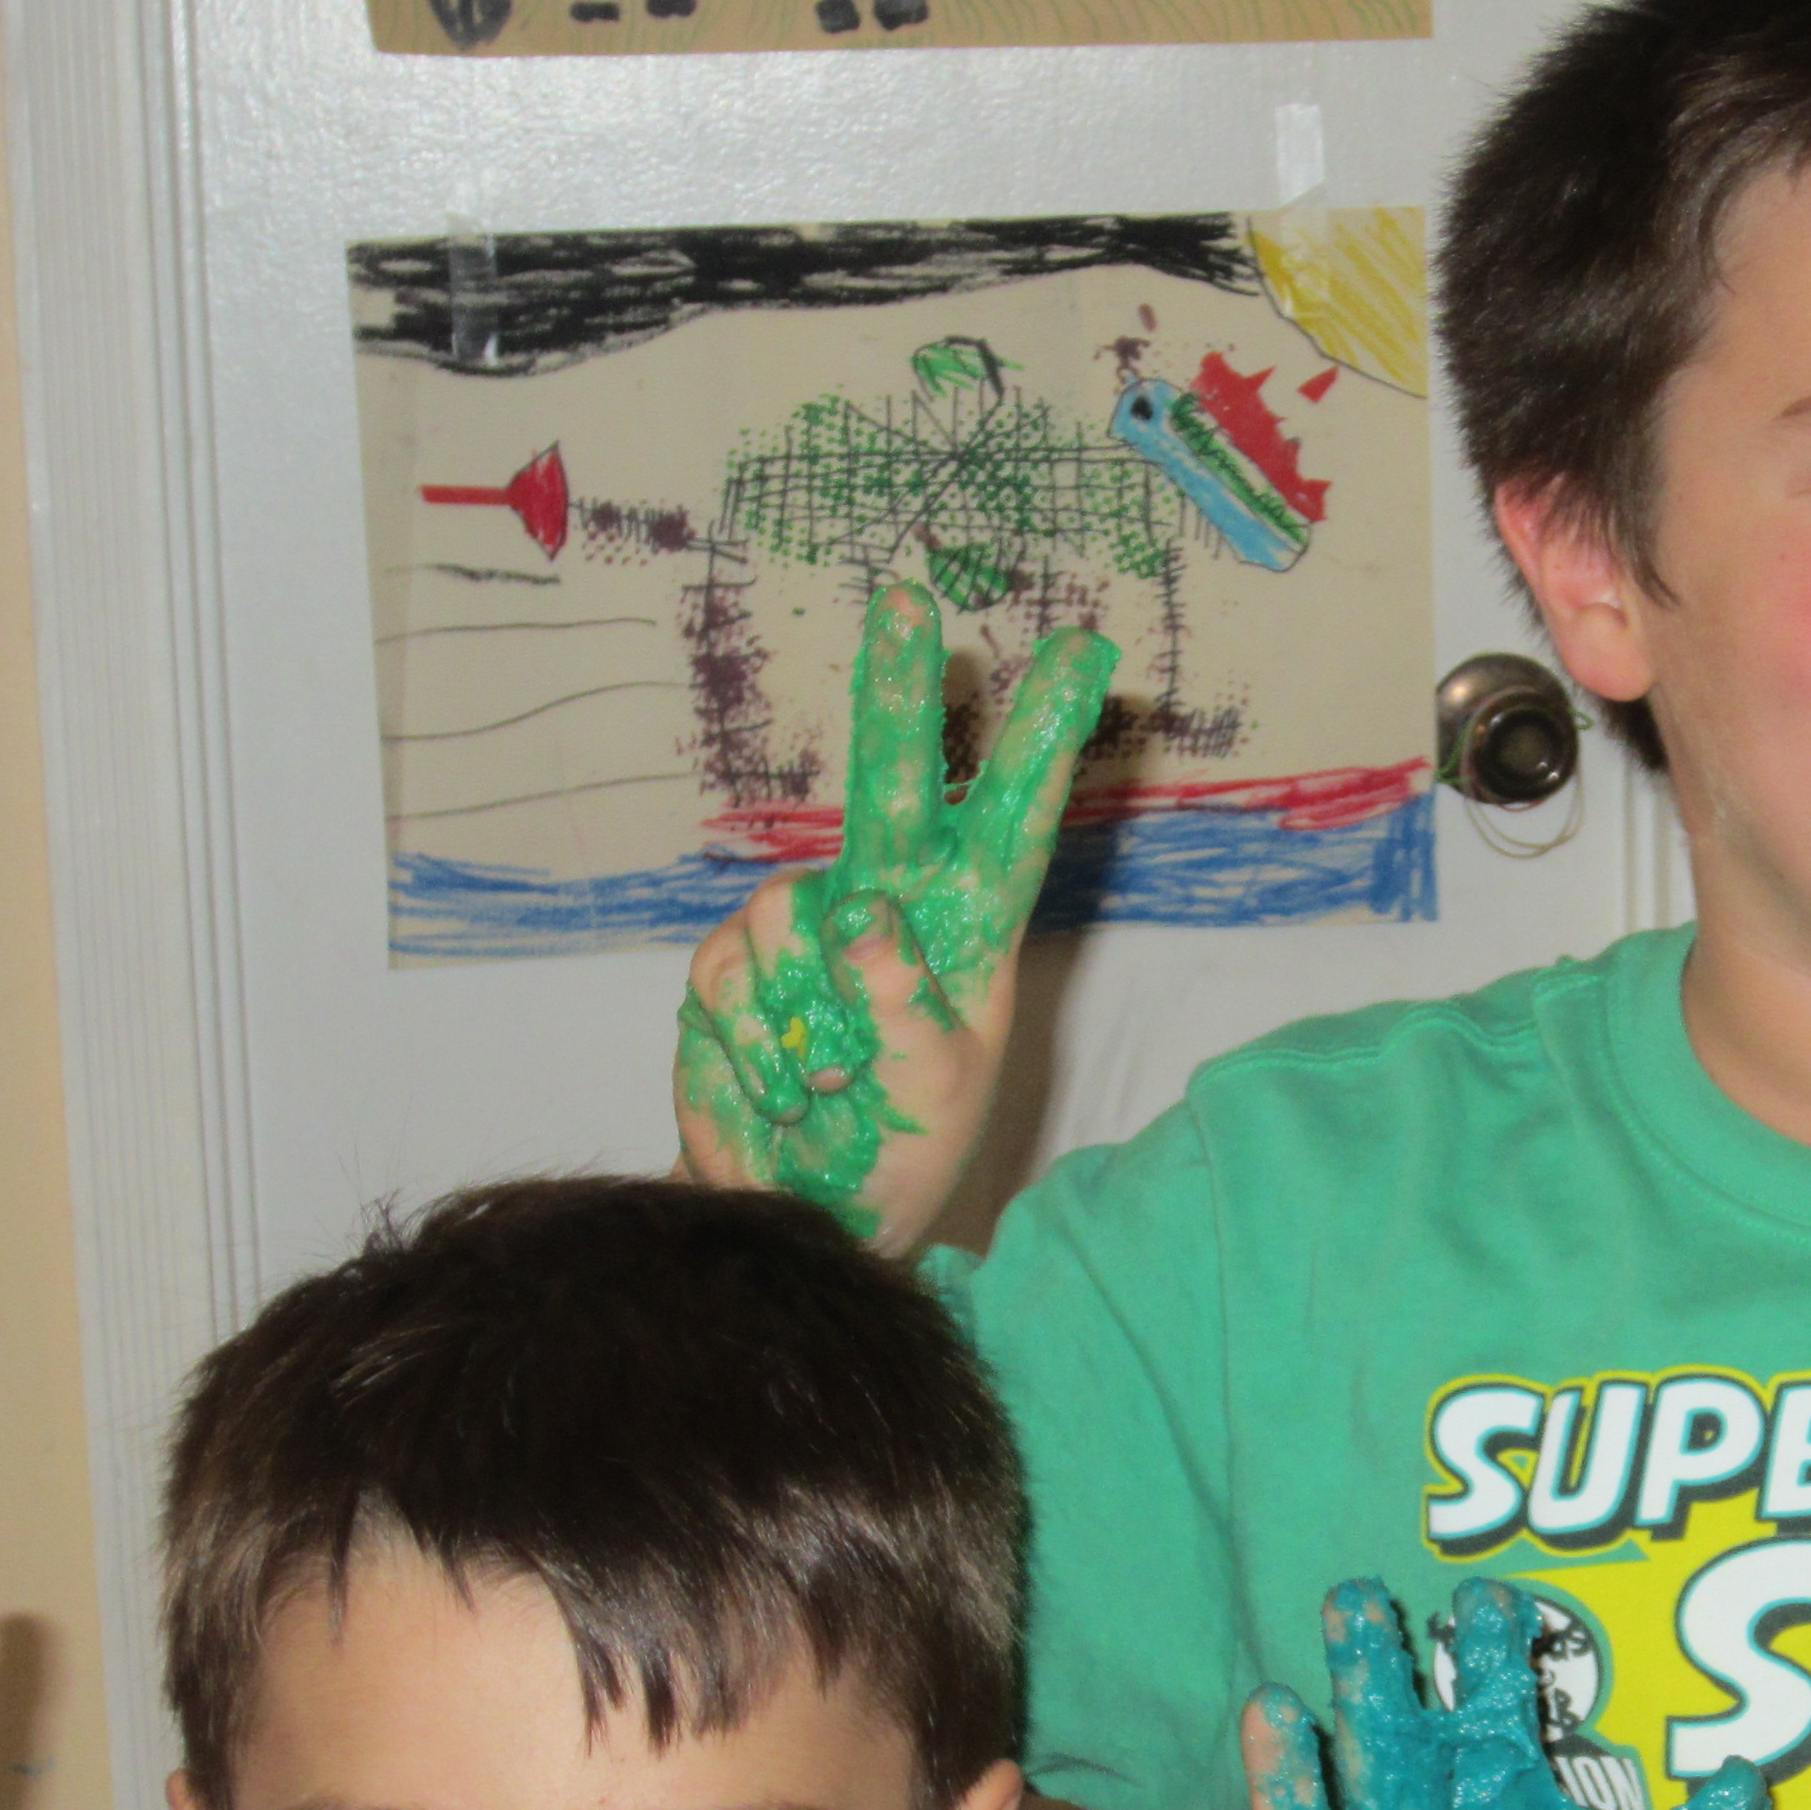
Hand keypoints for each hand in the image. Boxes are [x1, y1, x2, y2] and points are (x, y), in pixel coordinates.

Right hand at [673, 581, 1116, 1242]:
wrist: (806, 1207)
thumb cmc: (903, 1145)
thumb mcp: (935, 1088)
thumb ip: (910, 1007)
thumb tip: (866, 916)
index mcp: (967, 929)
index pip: (1011, 820)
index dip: (1041, 738)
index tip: (1083, 654)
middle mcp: (885, 904)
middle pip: (888, 782)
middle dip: (899, 690)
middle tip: (909, 602)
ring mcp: (801, 932)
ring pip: (789, 915)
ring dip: (805, 1017)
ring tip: (830, 1079)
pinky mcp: (727, 969)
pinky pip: (728, 979)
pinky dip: (754, 1049)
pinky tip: (781, 1088)